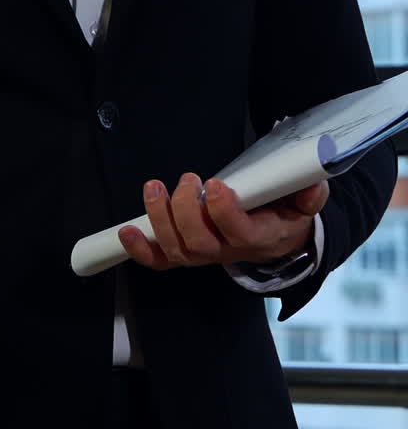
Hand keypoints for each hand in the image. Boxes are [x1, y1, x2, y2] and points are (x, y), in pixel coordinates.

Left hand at [118, 173, 327, 271]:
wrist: (278, 239)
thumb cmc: (285, 215)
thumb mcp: (304, 204)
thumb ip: (309, 194)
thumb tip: (313, 183)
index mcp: (258, 238)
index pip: (237, 232)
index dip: (223, 211)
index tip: (214, 184)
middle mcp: (227, 251)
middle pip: (199, 242)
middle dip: (186, 209)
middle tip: (188, 179)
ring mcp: (204, 254)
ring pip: (176, 249)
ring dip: (159, 219)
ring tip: (154, 187)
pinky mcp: (187, 252)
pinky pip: (162, 260)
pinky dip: (142, 250)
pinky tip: (126, 233)